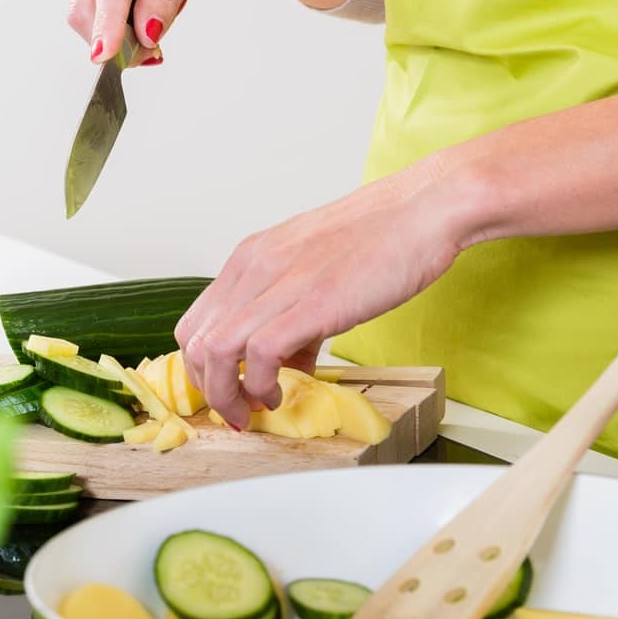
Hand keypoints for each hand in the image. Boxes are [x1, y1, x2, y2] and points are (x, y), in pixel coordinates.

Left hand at [175, 158, 483, 428]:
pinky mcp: (310, 303)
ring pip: (214, 351)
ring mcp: (279, 283)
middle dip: (209, 387)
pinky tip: (280, 394)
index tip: (226, 390)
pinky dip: (260, 386)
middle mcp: (254, 266)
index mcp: (252, 257)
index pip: (197, 321)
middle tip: (238, 408)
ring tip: (255, 409)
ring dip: (227, 395)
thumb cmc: (383, 236)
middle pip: (194, 340)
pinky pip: (257, 355)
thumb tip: (288, 361)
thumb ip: (294, 313)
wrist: (424, 209)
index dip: (203, 366)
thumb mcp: (318, 270)